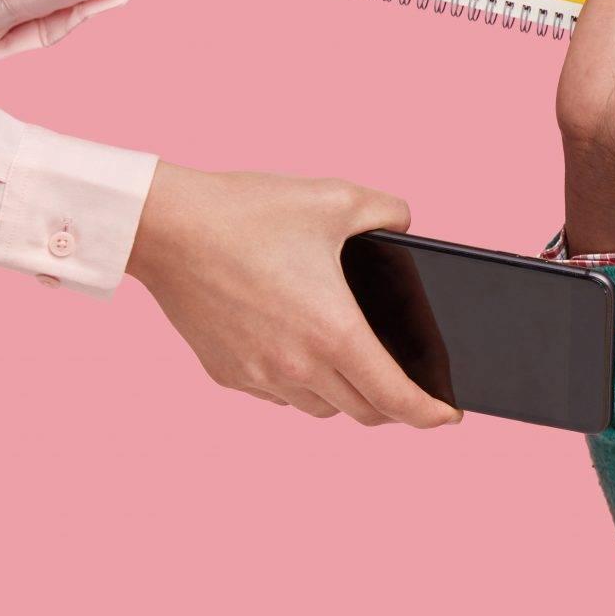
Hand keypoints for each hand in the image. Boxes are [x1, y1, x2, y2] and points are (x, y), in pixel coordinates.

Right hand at [125, 164, 457, 426]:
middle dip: (394, 406)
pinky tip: (305, 356)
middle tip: (409, 389)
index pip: (396, 398)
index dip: (430, 414)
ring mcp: (259, 376)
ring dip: (346, 397)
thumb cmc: (248, 212)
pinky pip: (279, 396)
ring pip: (321, 408)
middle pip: (364, 411)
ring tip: (357, 369)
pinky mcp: (226, 374)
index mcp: (335, 334)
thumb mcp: (336, 198)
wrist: (165, 226)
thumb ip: (389, 212)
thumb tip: (407, 226)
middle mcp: (298, 368)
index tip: (449, 416)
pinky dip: (301, 386)